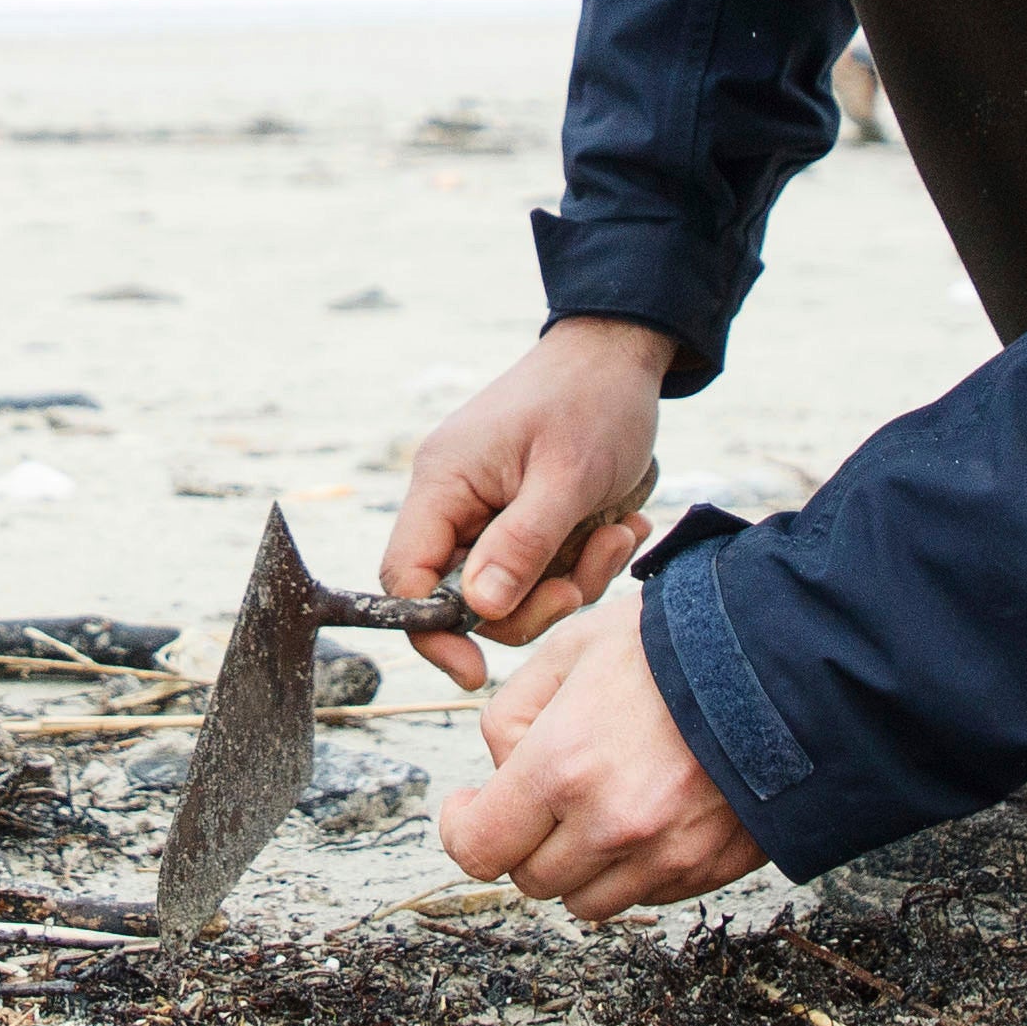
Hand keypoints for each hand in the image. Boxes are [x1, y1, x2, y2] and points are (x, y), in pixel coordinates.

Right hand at [380, 317, 671, 688]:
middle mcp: (454, 501)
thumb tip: (480, 610)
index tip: (475, 671)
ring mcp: (486, 509)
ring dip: (569, 579)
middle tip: (581, 582)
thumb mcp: (568, 476)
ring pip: (510, 591)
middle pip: (464, 598)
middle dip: (530, 603)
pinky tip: (619, 526)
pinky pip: (540, 568)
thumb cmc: (591, 400)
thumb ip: (523, 544)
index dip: (432, 631)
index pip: (405, 579)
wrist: (621, 355)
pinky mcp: (521, 515)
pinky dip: (581, 561)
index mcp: (443, 484)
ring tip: (618, 534)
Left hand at [438, 602, 762, 921]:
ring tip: (600, 804)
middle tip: (544, 795)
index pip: (477, 848)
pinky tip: (649, 812)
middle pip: (529, 878)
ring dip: (578, 863)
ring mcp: (664, 856)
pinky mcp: (706, 870)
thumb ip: (512, 713)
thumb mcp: (572, 649)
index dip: (462, 829)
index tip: (470, 808)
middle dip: (525, 839)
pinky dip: (632, 867)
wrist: (789, 664)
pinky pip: (644, 895)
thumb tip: (500, 769)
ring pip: (585, 901)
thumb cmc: (680, 646)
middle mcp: (610, 826)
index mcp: (562, 766)